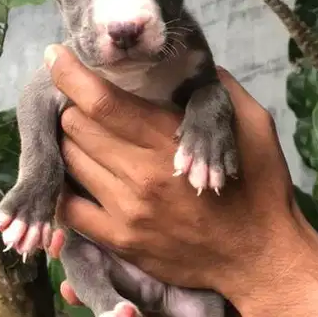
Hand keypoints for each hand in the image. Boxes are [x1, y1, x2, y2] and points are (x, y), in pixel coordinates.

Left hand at [43, 44, 302, 304]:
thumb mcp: (255, 126)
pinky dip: (66, 187)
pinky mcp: (119, 241)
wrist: (260, 260)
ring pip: (68, 162)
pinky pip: (70, 208)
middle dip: (73, 107)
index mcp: (168, 142)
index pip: (101, 101)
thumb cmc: (260, 189)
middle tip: (81, 103)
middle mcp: (139, 175)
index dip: (70, 74)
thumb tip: (191, 64)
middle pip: (75, 126)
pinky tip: (76, 177)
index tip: (56, 56)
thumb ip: (220, 90)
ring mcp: (125, 211)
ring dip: (69, 144)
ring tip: (83, 138)